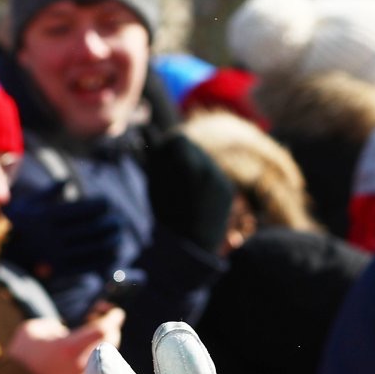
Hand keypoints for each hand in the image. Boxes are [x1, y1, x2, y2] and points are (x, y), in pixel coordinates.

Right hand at [4, 188, 127, 280]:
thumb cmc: (10, 225)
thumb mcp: (24, 205)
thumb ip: (47, 193)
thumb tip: (67, 181)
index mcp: (43, 218)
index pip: (80, 210)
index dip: (99, 206)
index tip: (108, 203)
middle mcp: (50, 237)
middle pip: (90, 228)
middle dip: (109, 223)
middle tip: (118, 220)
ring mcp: (55, 255)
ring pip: (92, 247)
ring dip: (110, 240)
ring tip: (118, 234)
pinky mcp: (58, 271)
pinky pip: (88, 264)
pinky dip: (103, 258)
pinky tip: (112, 253)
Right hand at [5, 309, 121, 373]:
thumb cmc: (21, 357)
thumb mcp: (32, 330)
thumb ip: (53, 326)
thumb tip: (64, 332)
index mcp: (72, 347)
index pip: (104, 329)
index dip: (112, 318)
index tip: (117, 312)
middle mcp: (81, 363)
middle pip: (110, 344)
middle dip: (111, 331)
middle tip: (103, 322)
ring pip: (101, 358)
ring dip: (100, 346)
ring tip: (88, 338)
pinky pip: (89, 370)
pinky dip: (88, 360)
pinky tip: (75, 356)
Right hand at [142, 130, 237, 255]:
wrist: (192, 245)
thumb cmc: (167, 213)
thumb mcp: (155, 182)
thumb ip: (155, 155)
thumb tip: (147, 128)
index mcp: (190, 166)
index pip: (179, 139)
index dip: (166, 148)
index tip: (160, 162)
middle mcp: (211, 169)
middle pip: (192, 147)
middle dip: (180, 156)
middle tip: (171, 178)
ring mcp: (222, 179)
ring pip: (203, 159)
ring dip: (191, 166)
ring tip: (182, 189)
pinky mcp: (228, 188)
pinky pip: (212, 173)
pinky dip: (201, 179)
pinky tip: (195, 196)